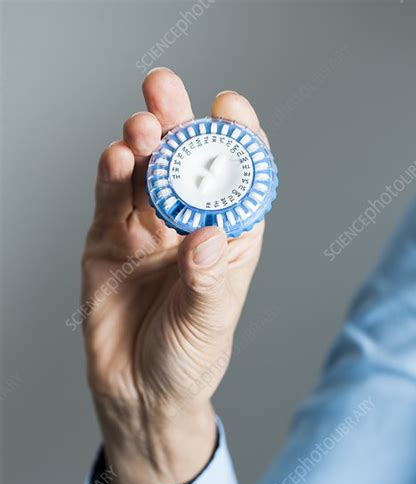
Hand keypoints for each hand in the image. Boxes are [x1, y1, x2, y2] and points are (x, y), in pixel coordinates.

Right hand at [82, 69, 267, 483]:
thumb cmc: (187, 358)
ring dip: (141, 146)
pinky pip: (110, 203)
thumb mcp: (208, 324)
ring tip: (141, 129)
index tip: (229, 107)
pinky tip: (115, 158)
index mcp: (228, 239)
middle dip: (177, 124)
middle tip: (165, 91)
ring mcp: (146, 231)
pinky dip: (111, 179)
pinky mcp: (108, 242)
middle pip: (185, 165)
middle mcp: (187, 226)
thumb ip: (208, 283)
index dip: (236, 140)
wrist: (138, 391)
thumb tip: (207, 239)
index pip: (238, 180)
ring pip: (144, 175)